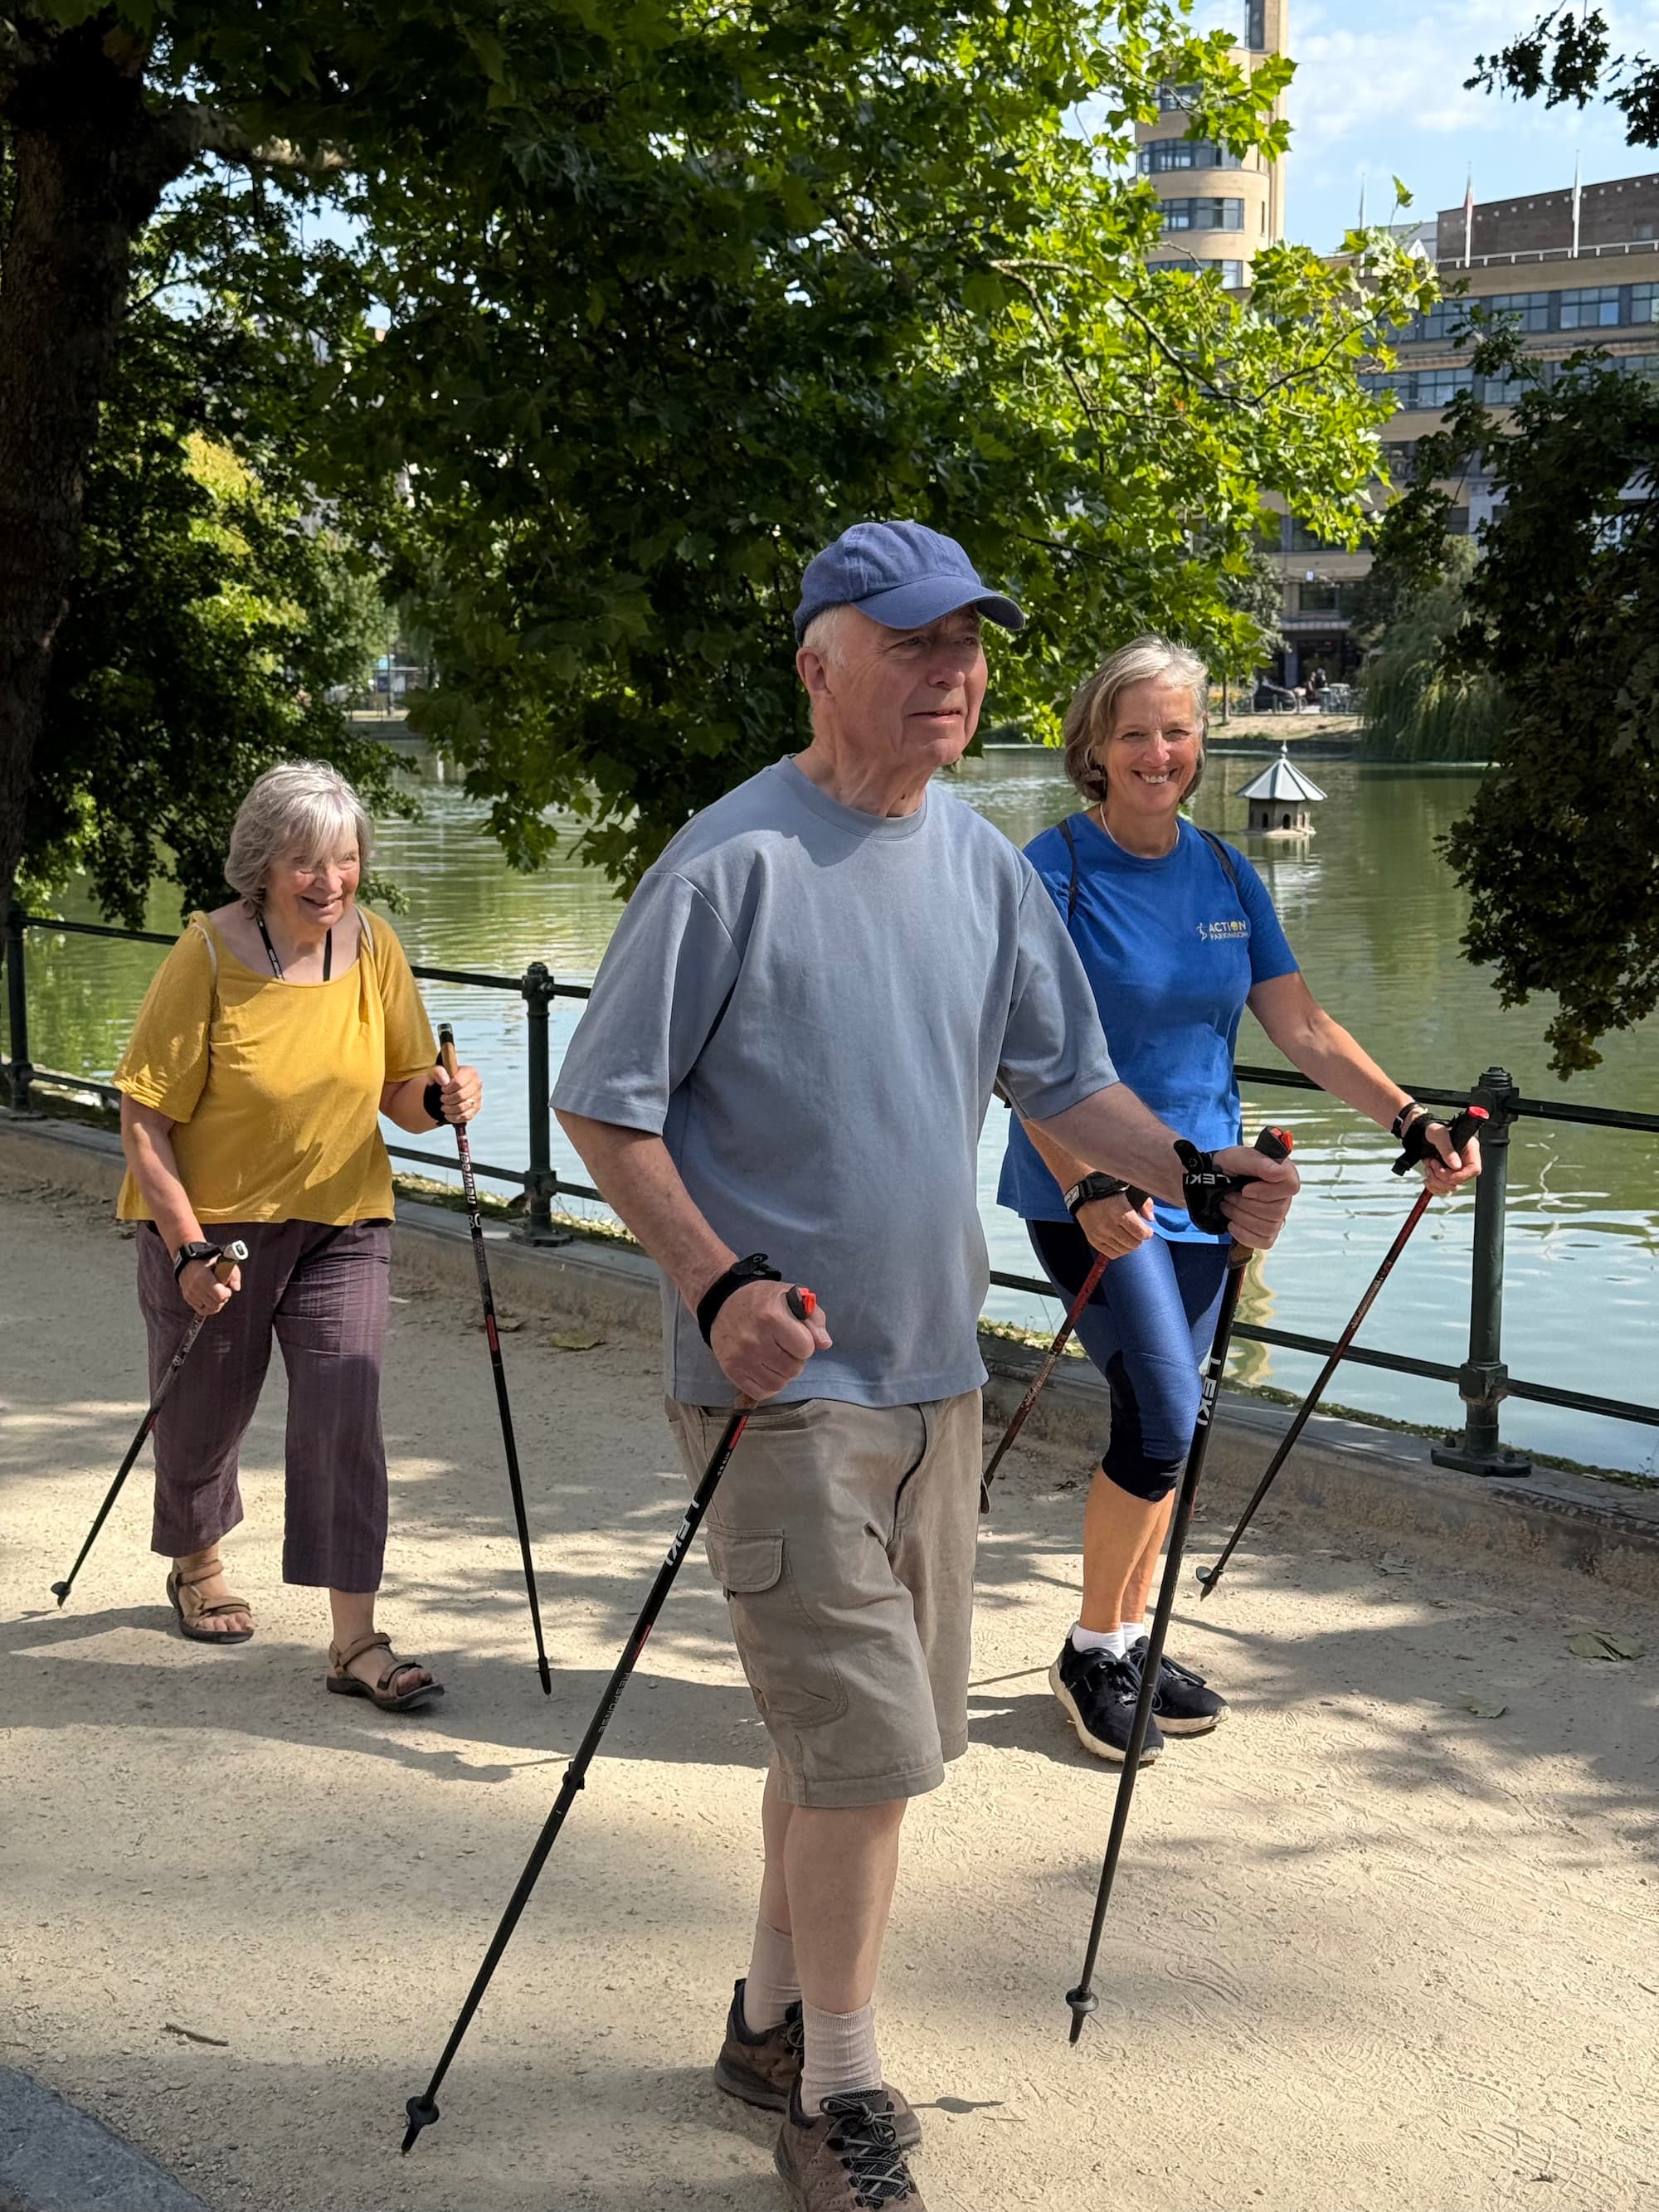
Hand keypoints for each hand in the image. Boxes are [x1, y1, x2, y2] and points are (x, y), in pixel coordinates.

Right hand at [179, 1257, 238, 1316]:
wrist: (189, 1260)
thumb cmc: (209, 1261)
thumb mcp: (224, 1262)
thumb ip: (234, 1275)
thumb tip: (236, 1288)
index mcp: (203, 1278)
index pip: (219, 1296)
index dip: (226, 1293)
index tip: (227, 1288)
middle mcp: (195, 1288)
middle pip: (215, 1304)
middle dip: (222, 1299)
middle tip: (223, 1292)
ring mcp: (190, 1294)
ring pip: (208, 1309)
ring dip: (216, 1304)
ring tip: (217, 1295)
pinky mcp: (187, 1298)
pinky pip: (201, 1310)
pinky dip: (208, 1307)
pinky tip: (211, 1300)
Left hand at [433, 1060, 482, 1123]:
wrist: (446, 1089)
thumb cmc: (442, 1079)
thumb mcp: (436, 1072)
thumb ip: (438, 1073)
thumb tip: (445, 1082)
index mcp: (470, 1072)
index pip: (458, 1083)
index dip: (447, 1089)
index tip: (443, 1089)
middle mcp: (477, 1083)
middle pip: (461, 1096)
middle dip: (447, 1099)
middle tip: (442, 1098)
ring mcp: (478, 1097)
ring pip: (463, 1107)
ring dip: (449, 1109)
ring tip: (444, 1106)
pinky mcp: (476, 1108)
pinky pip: (466, 1116)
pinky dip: (454, 1117)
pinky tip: (448, 1114)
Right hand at [709, 1278, 832, 1401]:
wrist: (723, 1302)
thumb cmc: (761, 1299)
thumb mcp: (791, 1296)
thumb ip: (814, 1318)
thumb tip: (825, 1344)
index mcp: (771, 1317)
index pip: (805, 1349)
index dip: (805, 1344)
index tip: (796, 1336)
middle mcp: (754, 1340)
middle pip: (793, 1369)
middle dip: (795, 1359)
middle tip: (785, 1347)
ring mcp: (741, 1357)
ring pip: (778, 1384)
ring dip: (782, 1374)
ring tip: (775, 1358)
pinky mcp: (731, 1370)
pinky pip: (760, 1393)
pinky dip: (767, 1386)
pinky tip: (765, 1370)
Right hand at [1075, 1191, 1154, 1261]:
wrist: (1085, 1193)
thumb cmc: (1109, 1191)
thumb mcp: (1130, 1192)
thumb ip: (1145, 1205)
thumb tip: (1150, 1219)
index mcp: (1120, 1213)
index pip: (1140, 1233)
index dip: (1147, 1233)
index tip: (1147, 1230)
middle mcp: (1109, 1225)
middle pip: (1133, 1244)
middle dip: (1139, 1239)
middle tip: (1137, 1233)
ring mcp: (1100, 1234)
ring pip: (1124, 1250)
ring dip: (1129, 1245)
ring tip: (1128, 1237)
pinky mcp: (1093, 1240)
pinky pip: (1111, 1254)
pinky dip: (1118, 1250)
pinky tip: (1119, 1242)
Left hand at [1212, 1144, 1299, 1250]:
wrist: (1212, 1181)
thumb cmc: (1229, 1166)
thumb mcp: (1237, 1157)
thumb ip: (1258, 1162)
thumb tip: (1279, 1173)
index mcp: (1284, 1173)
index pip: (1291, 1186)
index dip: (1266, 1191)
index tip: (1245, 1189)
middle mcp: (1285, 1196)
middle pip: (1277, 1211)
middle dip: (1246, 1205)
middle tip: (1229, 1196)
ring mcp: (1278, 1215)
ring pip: (1269, 1227)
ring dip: (1241, 1217)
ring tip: (1227, 1205)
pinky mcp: (1267, 1232)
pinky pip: (1265, 1241)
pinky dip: (1245, 1235)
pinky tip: (1232, 1224)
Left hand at [1418, 1122, 1481, 1196]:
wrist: (1420, 1133)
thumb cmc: (1432, 1129)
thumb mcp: (1439, 1135)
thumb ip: (1447, 1149)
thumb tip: (1456, 1166)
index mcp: (1470, 1149)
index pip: (1474, 1169)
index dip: (1459, 1175)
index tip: (1443, 1171)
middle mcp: (1465, 1161)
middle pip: (1460, 1180)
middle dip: (1442, 1176)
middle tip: (1431, 1164)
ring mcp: (1456, 1170)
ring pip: (1451, 1187)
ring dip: (1435, 1180)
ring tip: (1428, 1167)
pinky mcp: (1448, 1176)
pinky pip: (1444, 1189)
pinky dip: (1433, 1187)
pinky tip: (1428, 1177)